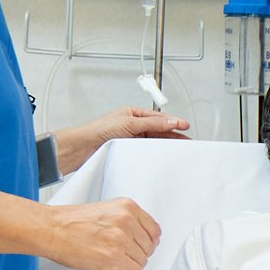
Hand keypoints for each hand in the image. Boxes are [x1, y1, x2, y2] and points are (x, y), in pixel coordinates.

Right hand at [43, 199, 160, 269]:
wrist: (51, 229)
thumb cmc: (71, 223)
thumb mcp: (106, 212)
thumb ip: (125, 223)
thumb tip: (138, 245)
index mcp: (127, 207)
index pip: (154, 231)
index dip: (147, 244)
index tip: (138, 250)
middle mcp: (127, 220)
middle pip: (149, 248)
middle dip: (136, 257)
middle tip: (121, 259)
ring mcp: (122, 238)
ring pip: (142, 262)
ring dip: (130, 268)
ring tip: (114, 266)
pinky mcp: (114, 256)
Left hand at [57, 107, 191, 175]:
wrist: (82, 147)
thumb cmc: (98, 130)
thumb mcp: (130, 123)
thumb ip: (153, 123)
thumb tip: (171, 120)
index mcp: (132, 113)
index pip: (158, 117)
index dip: (172, 121)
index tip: (185, 126)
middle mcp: (132, 125)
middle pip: (158, 129)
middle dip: (172, 134)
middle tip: (186, 140)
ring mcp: (131, 138)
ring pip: (153, 140)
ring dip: (165, 143)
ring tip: (178, 149)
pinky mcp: (128, 150)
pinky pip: (145, 150)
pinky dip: (155, 152)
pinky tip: (162, 155)